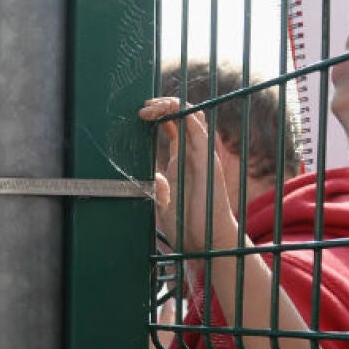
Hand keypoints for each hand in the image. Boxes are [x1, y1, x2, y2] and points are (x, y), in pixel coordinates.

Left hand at [141, 98, 236, 251]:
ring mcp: (202, 157)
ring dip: (173, 107)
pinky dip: (187, 118)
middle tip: (143, 107)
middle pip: (184, 116)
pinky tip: (171, 113)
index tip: (141, 113)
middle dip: (164, 105)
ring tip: (152, 107)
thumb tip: (153, 176)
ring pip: (193, 118)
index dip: (159, 114)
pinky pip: (200, 133)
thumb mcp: (164, 204)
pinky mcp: (207, 163)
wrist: (206, 243)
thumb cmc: (188, 227)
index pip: (174, 127)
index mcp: (181, 161)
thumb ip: (159, 189)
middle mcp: (193, 155)